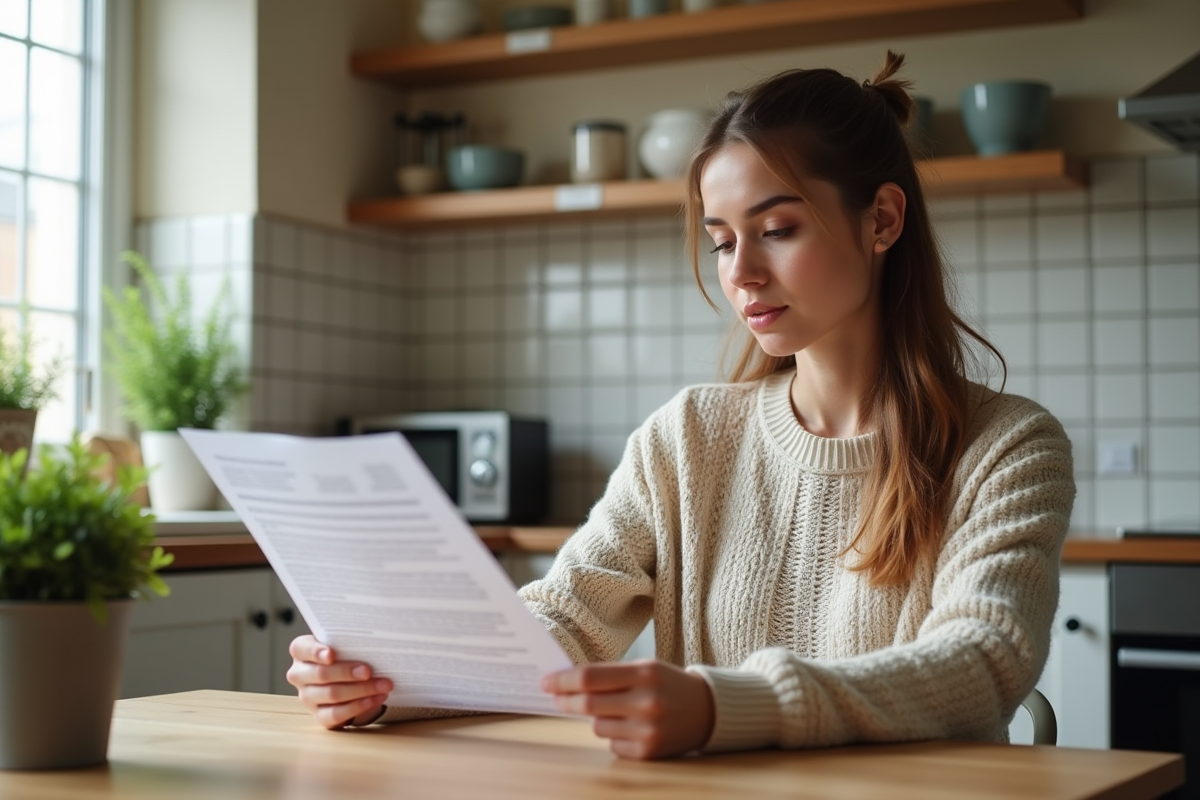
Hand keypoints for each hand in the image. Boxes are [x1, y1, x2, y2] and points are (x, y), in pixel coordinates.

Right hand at [287, 634, 392, 729]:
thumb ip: (349, 642)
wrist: (348, 679)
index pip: (301, 648)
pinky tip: (375, 699)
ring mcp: (307, 697)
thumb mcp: (344, 644)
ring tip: (383, 685)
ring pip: (332, 694)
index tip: (331, 654)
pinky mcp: (319, 715)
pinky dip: (358, 707)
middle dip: (347, 673)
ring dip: (361, 690)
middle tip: (368, 671)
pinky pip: (336, 714)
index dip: (315, 651)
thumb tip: (372, 643)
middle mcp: (299, 675)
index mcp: (301, 651)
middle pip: (321, 674)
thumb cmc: (346, 654)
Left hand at [542, 659, 714, 759]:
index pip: (590, 677)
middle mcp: (646, 702)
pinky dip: (614, 736)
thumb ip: (610, 674)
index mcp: (644, 674)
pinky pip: (612, 745)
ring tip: (616, 711)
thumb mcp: (645, 668)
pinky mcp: (649, 752)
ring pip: (597, 727)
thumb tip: (568, 683)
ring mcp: (648, 730)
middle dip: (566, 701)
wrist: (708, 710)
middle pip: (588, 704)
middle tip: (556, 698)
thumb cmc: (668, 684)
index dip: (563, 680)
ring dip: (596, 719)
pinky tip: (632, 727)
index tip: (546, 682)